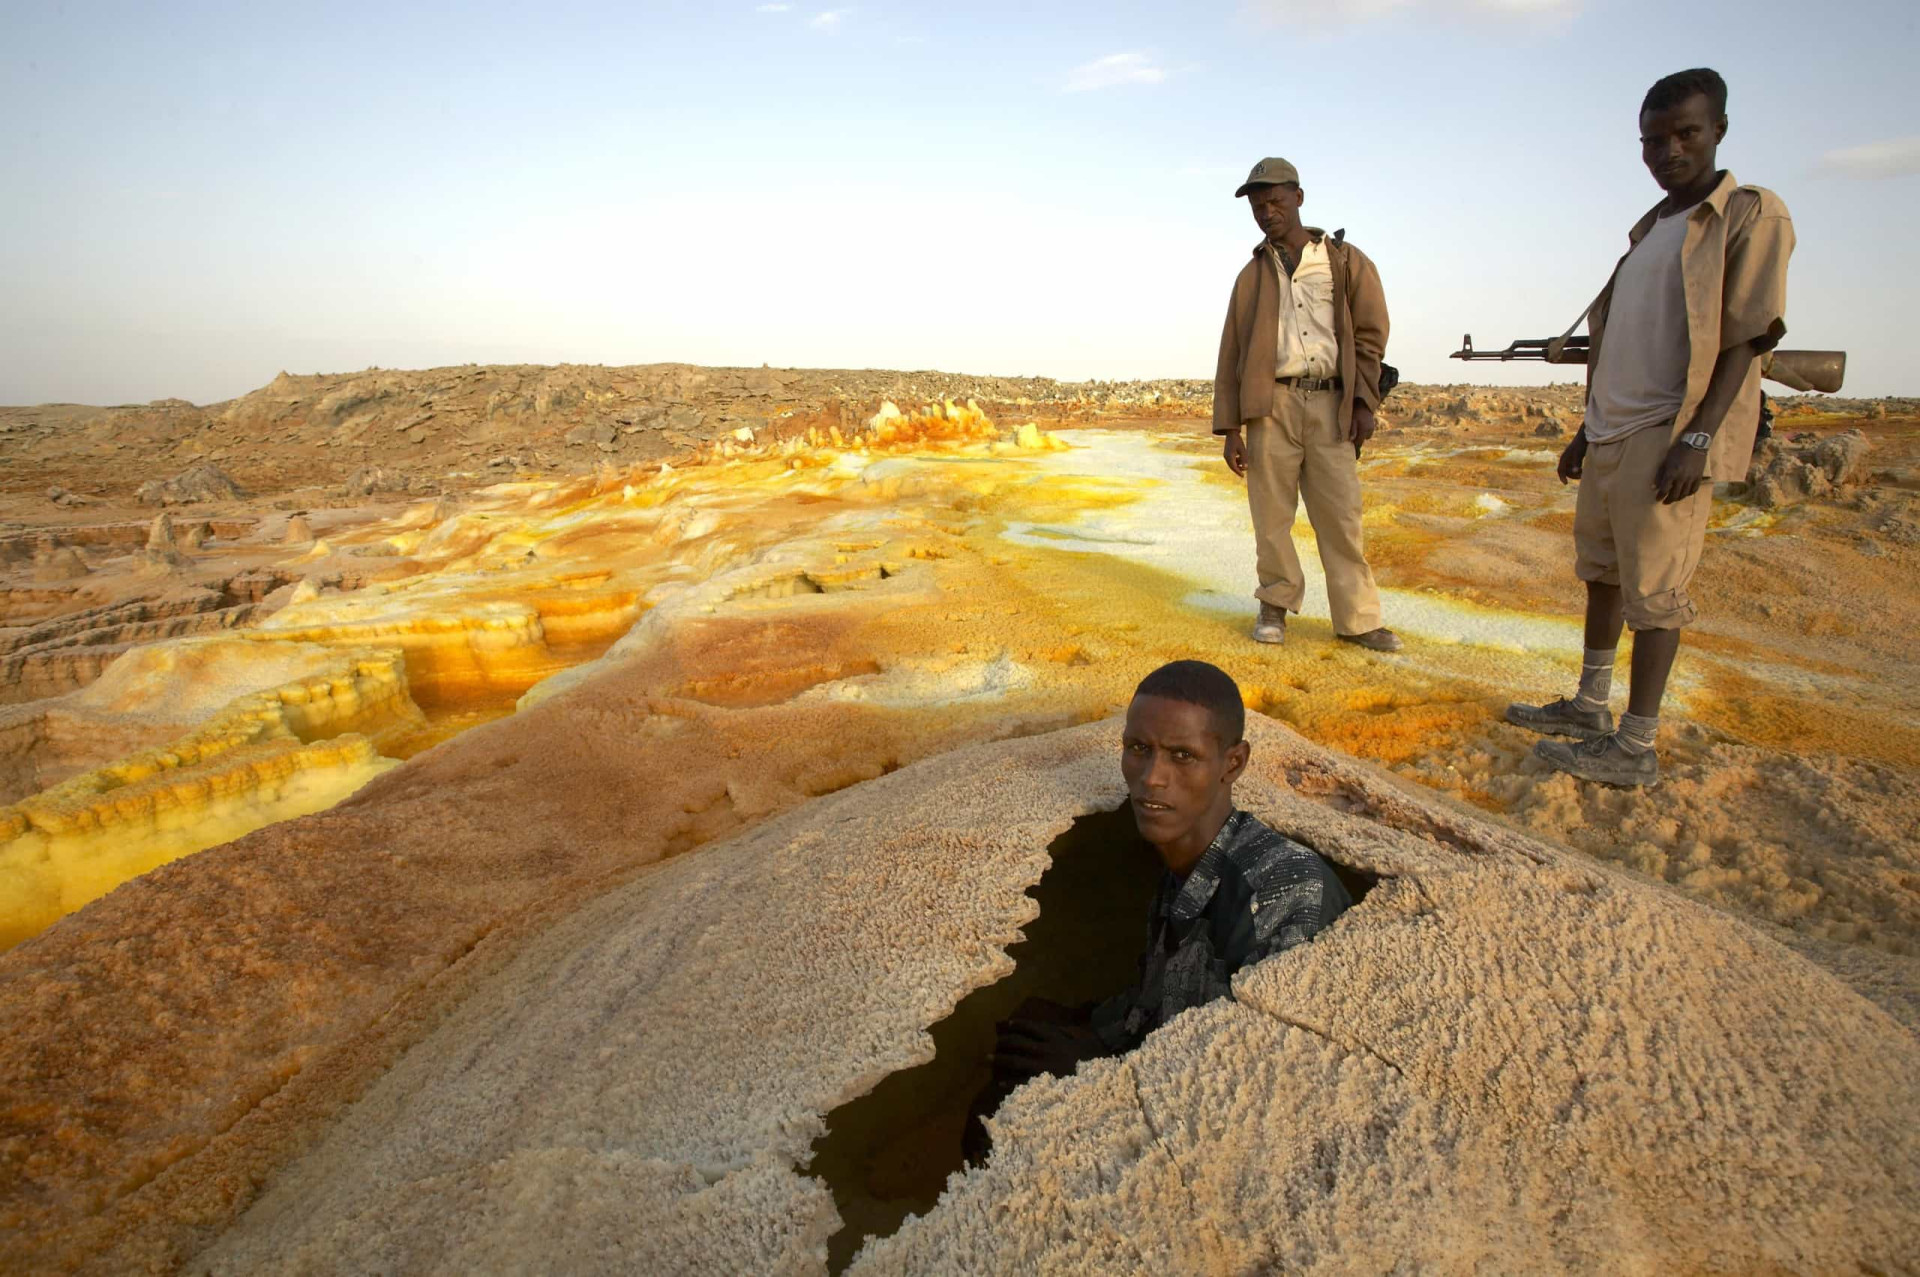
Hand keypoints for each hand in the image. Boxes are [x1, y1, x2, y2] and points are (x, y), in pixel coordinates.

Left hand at [992, 1018, 1109, 1078]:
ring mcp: (1043, 1067)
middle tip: (995, 1042)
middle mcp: (1046, 1049)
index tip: (1006, 1025)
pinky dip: (1010, 1082)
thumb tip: (1041, 1026)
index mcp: (1054, 1037)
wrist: (1098, 1075)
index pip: (1031, 1027)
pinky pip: (1022, 1082)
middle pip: (1019, 1043)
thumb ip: (1057, 1031)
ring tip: (987, 1058)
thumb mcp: (1074, 1038)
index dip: (1017, 1025)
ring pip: (1016, 1061)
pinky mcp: (1043, 1083)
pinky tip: (1000, 1082)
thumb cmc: (1086, 1055)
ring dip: (1001, 1059)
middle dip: (1004, 1041)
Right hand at [1222, 429, 1246, 476]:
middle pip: (1232, 466)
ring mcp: (1226, 455)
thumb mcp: (1243, 450)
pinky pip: (1231, 460)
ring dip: (1237, 465)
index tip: (1243, 476)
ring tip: (1244, 464)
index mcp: (1229, 456)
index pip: (1234, 467)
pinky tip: (1240, 459)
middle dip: (1238, 469)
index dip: (1238, 472)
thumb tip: (1245, 468)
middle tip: (1244, 473)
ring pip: (1231, 463)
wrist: (1231, 433)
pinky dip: (1236, 461)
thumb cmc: (1238, 441)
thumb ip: (1244, 459)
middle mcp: (1226, 457)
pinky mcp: (1227, 453)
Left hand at [1348, 401, 1376, 446]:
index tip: (1348, 444)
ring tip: (1355, 431)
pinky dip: (1363, 433)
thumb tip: (1351, 440)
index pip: (1359, 442)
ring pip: (1365, 437)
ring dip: (1360, 437)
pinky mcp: (1372, 427)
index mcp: (1364, 430)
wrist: (1363, 405)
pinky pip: (1367, 434)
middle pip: (1362, 440)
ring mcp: (1372, 429)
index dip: (1353, 444)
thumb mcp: (1352, 421)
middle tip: (1350, 438)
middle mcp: (1369, 430)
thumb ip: (1352, 431)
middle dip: (1356, 441)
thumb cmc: (1356, 413)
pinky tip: (1359, 428)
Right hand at [1557, 433, 1588, 484]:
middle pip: (1566, 472)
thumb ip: (1576, 463)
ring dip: (1575, 473)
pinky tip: (1583, 469)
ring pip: (1570, 470)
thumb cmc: (1581, 445)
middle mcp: (1565, 459)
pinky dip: (1578, 470)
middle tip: (1581, 476)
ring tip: (1583, 472)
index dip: (1562, 477)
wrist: (1585, 436)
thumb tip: (1575, 472)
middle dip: (1572, 475)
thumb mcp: (1579, 454)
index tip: (1566, 484)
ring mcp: (1570, 459)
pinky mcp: (1575, 458)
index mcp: (1564, 458)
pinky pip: (1574, 467)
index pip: (1560, 470)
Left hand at [1653, 439, 1708, 503]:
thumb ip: (1659, 475)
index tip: (1657, 498)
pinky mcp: (1699, 477)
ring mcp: (1691, 478)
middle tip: (1665, 502)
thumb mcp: (1665, 462)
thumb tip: (1654, 487)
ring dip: (1678, 498)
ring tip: (1674, 498)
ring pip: (1684, 494)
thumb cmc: (1677, 452)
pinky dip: (1689, 493)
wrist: (1694, 445)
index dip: (1660, 496)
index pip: (1664, 490)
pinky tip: (1685, 493)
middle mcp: (1681, 478)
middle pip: (1674, 495)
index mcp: (1672, 474)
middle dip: (1668, 500)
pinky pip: (1694, 490)